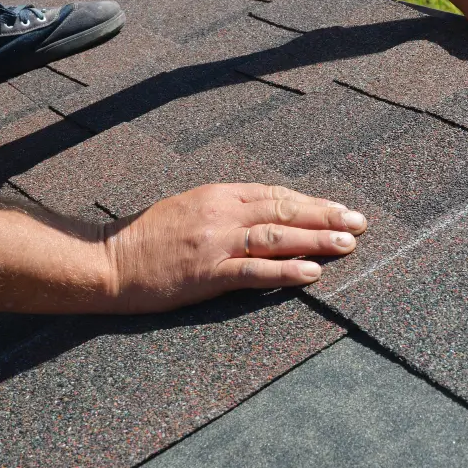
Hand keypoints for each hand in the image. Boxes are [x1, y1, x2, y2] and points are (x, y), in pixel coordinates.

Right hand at [101, 183, 366, 313]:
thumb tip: (270, 212)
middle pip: (285, 211)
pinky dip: (286, 272)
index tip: (341, 208)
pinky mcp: (207, 273)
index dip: (313, 203)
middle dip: (326, 217)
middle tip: (360, 223)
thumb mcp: (191, 206)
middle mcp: (222, 213)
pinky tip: (312, 274)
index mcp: (220, 194)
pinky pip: (255, 271)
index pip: (277, 195)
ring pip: (277, 237)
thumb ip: (229, 207)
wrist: (107, 260)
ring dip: (316, 241)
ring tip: (348, 245)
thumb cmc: (149, 236)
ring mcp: (216, 243)